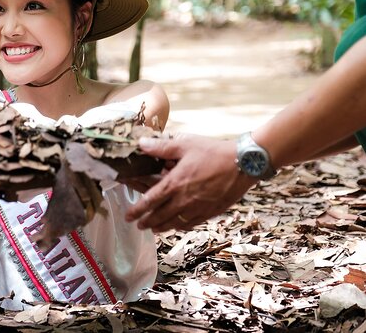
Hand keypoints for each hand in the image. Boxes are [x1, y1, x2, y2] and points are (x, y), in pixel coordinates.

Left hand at [124, 133, 257, 231]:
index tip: (128, 216)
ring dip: (161, 227)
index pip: (150, 201)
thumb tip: (140, 144)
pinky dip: (180, 226)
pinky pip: (191, 223)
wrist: (244, 164)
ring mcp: (198, 208)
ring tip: (154, 229)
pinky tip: (178, 226)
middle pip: (160, 216)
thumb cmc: (214, 152)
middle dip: (146, 222)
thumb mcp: (185, 145)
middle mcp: (184, 199)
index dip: (137, 210)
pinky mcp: (210, 212)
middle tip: (138, 225)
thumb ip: (161, 147)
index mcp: (175, 183)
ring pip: (175, 223)